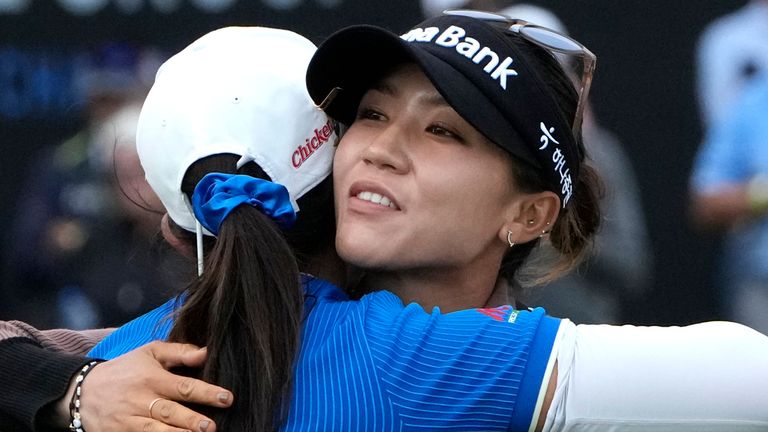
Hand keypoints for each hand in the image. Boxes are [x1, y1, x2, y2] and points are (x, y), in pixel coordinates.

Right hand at [76, 341, 232, 431]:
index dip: (206, 392)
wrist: (82, 391)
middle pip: (170, 412)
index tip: (227, 398)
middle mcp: (141, 400)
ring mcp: (129, 420)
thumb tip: (207, 353)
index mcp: (152, 378)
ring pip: (155, 431)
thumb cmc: (125, 370)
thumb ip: (179, 352)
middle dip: (191, 420)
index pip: (183, 386)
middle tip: (211, 426)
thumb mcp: (149, 353)